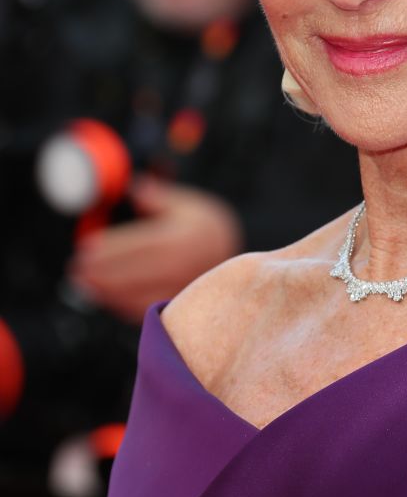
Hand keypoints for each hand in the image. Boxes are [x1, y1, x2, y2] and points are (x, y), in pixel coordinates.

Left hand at [68, 176, 242, 321]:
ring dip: (107, 291)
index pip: (139, 244)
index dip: (110, 247)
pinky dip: (122, 305)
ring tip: (83, 285)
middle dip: (102, 271)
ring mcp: (184, 289)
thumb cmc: (206, 228)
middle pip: (135, 271)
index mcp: (183, 237)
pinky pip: (147, 309)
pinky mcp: (181, 307)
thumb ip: (158, 196)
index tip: (86, 248)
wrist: (240, 262)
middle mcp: (184, 265)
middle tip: (77, 269)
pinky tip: (105, 298)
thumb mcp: (187, 204)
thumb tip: (134, 186)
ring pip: (138, 294)